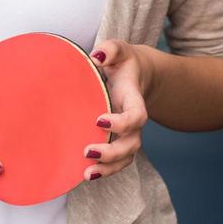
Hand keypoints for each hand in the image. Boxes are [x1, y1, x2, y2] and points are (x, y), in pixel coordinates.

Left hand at [84, 40, 153, 180]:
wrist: (135, 75)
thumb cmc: (123, 63)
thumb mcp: (119, 49)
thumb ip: (111, 49)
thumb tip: (98, 56)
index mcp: (134, 100)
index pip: (136, 116)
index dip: (121, 123)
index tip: (99, 120)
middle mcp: (133, 121)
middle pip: (132, 144)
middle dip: (112, 152)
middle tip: (87, 151)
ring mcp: (127, 133)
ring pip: (126, 157)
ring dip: (108, 168)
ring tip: (87, 174)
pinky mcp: (118, 140)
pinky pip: (117, 162)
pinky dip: (105, 171)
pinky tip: (86, 174)